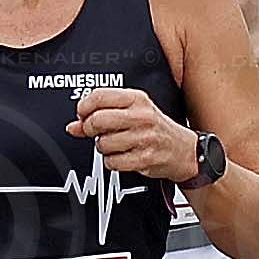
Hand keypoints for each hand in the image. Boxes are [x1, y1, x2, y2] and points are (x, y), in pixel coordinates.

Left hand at [71, 85, 199, 177]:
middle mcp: (141, 116)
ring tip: (116, 145)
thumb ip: (102, 115)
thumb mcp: (132, 113)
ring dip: (104, 148)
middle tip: (98, 132)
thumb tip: (74, 126)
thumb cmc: (156, 129)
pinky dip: (112, 162)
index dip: (84, 108)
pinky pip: (112, 162)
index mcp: (137, 99)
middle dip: (91, 129)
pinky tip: (122, 157)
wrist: (184, 150)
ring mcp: (144, 138)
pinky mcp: (145, 158)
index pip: (99, 96)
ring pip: (103, 143)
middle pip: (98, 120)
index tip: (83, 115)